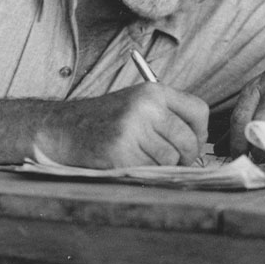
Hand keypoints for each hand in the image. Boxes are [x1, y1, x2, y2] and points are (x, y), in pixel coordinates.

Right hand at [35, 83, 208, 167]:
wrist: (64, 128)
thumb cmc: (105, 120)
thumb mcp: (137, 103)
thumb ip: (168, 115)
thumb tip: (200, 142)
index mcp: (153, 91)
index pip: (199, 110)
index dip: (200, 132)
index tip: (192, 141)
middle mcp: (146, 107)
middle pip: (189, 140)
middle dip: (186, 156)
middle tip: (175, 161)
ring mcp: (133, 130)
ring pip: (171, 159)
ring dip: (163, 166)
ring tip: (145, 159)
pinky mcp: (121, 153)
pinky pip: (150, 171)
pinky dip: (145, 172)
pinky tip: (130, 163)